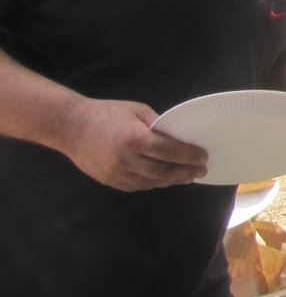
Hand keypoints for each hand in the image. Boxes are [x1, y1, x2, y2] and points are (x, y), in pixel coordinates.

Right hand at [61, 98, 208, 190]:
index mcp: (134, 139)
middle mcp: (126, 160)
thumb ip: (158, 125)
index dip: (189, 156)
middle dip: (186, 172)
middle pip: (165, 171)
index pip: (170, 151)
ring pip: (153, 181)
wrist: (70, 127)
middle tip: (202, 170)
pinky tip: (167, 178)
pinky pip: (140, 185)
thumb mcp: (136, 111)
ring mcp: (118, 174)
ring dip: (173, 180)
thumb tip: (180, 137)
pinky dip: (156, 182)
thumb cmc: (106, 113)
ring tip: (188, 176)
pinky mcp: (112, 181)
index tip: (204, 157)